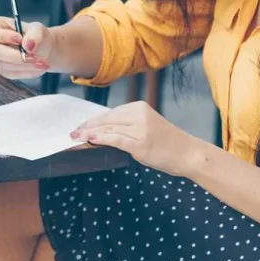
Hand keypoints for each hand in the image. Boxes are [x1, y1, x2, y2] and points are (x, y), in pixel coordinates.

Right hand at [0, 16, 54, 79]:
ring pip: (6, 66)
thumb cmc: (35, 35)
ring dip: (26, 65)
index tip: (20, 38)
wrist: (42, 48)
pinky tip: (39, 67)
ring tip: (42, 62)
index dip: (3, 36)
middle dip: (16, 56)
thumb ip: (34, 33)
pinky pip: (14, 74)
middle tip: (34, 56)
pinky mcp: (5, 72)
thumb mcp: (37, 28)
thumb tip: (28, 45)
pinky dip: (29, 72)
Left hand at [71, 101, 203, 176]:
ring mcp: (140, 129)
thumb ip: (127, 125)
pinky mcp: (141, 144)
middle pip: (106, 120)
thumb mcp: (146, 126)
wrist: (188, 153)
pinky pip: (116, 140)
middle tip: (71, 133)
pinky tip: (89, 140)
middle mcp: (139, 115)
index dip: (92, 121)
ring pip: (108, 129)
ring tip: (75, 138)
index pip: (110, 113)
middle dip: (87, 127)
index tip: (80, 127)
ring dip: (88, 134)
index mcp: (139, 107)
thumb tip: (100, 131)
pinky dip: (100, 139)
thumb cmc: (166, 142)